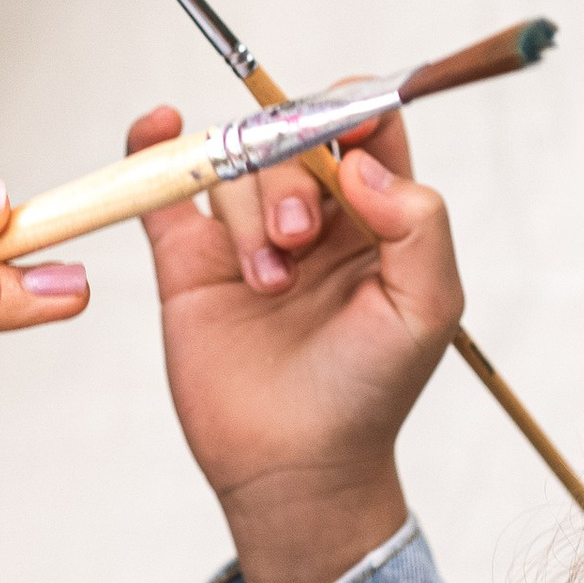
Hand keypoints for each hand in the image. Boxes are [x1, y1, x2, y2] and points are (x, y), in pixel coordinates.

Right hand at [131, 100, 461, 582]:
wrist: (294, 468)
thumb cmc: (368, 394)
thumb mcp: (427, 309)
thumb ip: (418, 225)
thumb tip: (359, 163)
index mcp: (374, 217)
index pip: (364, 129)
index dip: (350, 114)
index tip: (339, 135)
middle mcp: (310, 215)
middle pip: (288, 141)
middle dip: (290, 179)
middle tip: (298, 241)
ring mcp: (244, 233)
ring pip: (232, 165)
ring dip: (247, 213)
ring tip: (266, 284)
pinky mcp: (188, 259)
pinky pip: (166, 183)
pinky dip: (156, 145)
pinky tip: (160, 125)